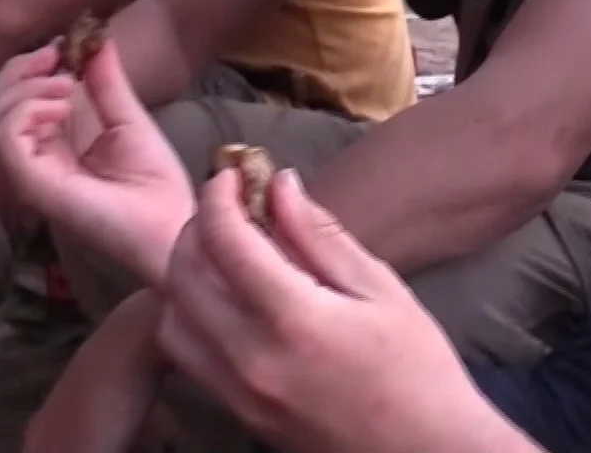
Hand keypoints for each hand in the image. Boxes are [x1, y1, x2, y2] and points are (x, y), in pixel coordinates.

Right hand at [0, 38, 194, 286]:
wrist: (171, 227)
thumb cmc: (154, 182)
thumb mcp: (127, 119)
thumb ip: (106, 83)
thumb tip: (97, 38)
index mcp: (51, 142)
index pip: (12, 100)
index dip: (27, 67)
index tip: (59, 47)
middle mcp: (32, 157)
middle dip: (16, 71)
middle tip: (54, 57)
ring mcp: (27, 173)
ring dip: (22, 90)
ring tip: (64, 87)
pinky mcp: (31, 185)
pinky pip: (4, 140)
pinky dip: (24, 112)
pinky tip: (59, 108)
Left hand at [157, 169, 534, 452]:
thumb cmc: (418, 370)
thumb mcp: (381, 289)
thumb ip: (321, 235)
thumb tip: (278, 185)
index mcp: (294, 320)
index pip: (224, 240)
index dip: (219, 195)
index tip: (232, 175)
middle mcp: (252, 359)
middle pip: (181, 276)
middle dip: (196, 228)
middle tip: (228, 210)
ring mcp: (240, 393)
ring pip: (172, 320)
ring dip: (186, 277)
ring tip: (225, 256)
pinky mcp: (240, 414)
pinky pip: (189, 357)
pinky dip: (194, 317)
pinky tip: (232, 302)